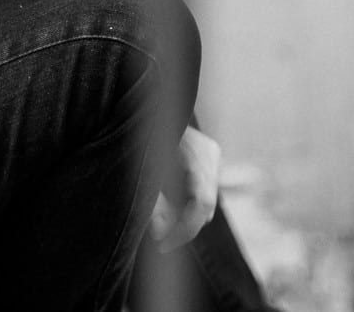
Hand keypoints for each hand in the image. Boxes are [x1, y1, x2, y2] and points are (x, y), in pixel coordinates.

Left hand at [149, 126, 221, 252]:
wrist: (145, 108)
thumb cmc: (141, 138)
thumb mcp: (144, 173)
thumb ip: (152, 204)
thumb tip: (159, 233)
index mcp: (197, 154)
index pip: (203, 203)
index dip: (185, 230)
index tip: (163, 245)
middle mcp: (211, 154)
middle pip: (207, 204)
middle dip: (184, 225)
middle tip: (159, 239)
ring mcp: (212, 154)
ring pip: (206, 199)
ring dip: (185, 213)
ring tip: (160, 217)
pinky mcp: (208, 156)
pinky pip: (204, 189)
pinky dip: (187, 201)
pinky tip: (168, 199)